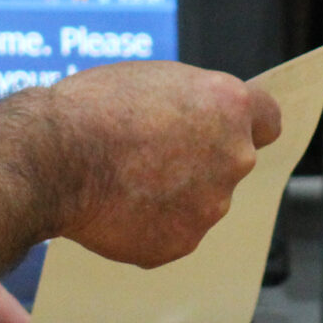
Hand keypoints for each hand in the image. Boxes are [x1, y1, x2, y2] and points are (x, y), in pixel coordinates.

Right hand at [51, 61, 280, 267]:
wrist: (54, 158)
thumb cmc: (93, 109)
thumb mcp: (153, 79)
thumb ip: (192, 103)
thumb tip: (197, 122)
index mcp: (229, 107)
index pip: (269, 120)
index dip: (245, 124)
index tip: (229, 129)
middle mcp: (233, 158)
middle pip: (230, 163)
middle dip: (200, 161)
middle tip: (151, 154)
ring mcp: (209, 207)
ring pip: (200, 201)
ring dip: (174, 195)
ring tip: (124, 179)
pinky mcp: (181, 243)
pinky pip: (172, 232)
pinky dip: (149, 224)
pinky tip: (116, 207)